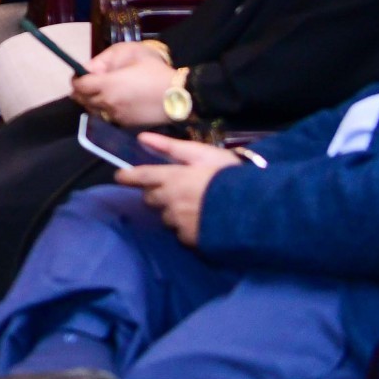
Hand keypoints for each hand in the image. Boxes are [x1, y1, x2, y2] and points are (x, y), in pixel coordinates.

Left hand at [72, 46, 178, 125]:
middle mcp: (108, 102)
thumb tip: (88, 68)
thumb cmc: (156, 71)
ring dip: (92, 101)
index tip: (79, 75)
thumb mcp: (132, 54)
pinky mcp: (126, 124)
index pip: (78, 86)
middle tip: (88, 83)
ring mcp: (117, 115)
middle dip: (81, 91)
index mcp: (108, 84)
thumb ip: (106, 59)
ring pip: (93, 110)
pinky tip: (114, 101)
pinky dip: (105, 110)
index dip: (75, 80)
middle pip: (82, 100)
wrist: (179, 96)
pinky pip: (107, 117)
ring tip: (101, 92)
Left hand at [117, 133, 243, 244]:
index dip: (127, 177)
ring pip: (165, 217)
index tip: (120, 177)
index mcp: (171, 177)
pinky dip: (187, 227)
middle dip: (157, 193)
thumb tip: (142, 138)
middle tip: (175, 188)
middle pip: (150, 198)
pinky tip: (203, 220)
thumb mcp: (202, 154)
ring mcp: (179, 222)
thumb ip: (170, 147)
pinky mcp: (190, 239)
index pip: (140, 177)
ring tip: (195, 205)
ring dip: (173, 211)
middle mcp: (170, 201)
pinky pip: (180, 233)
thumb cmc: (230, 175)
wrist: (258, 207)